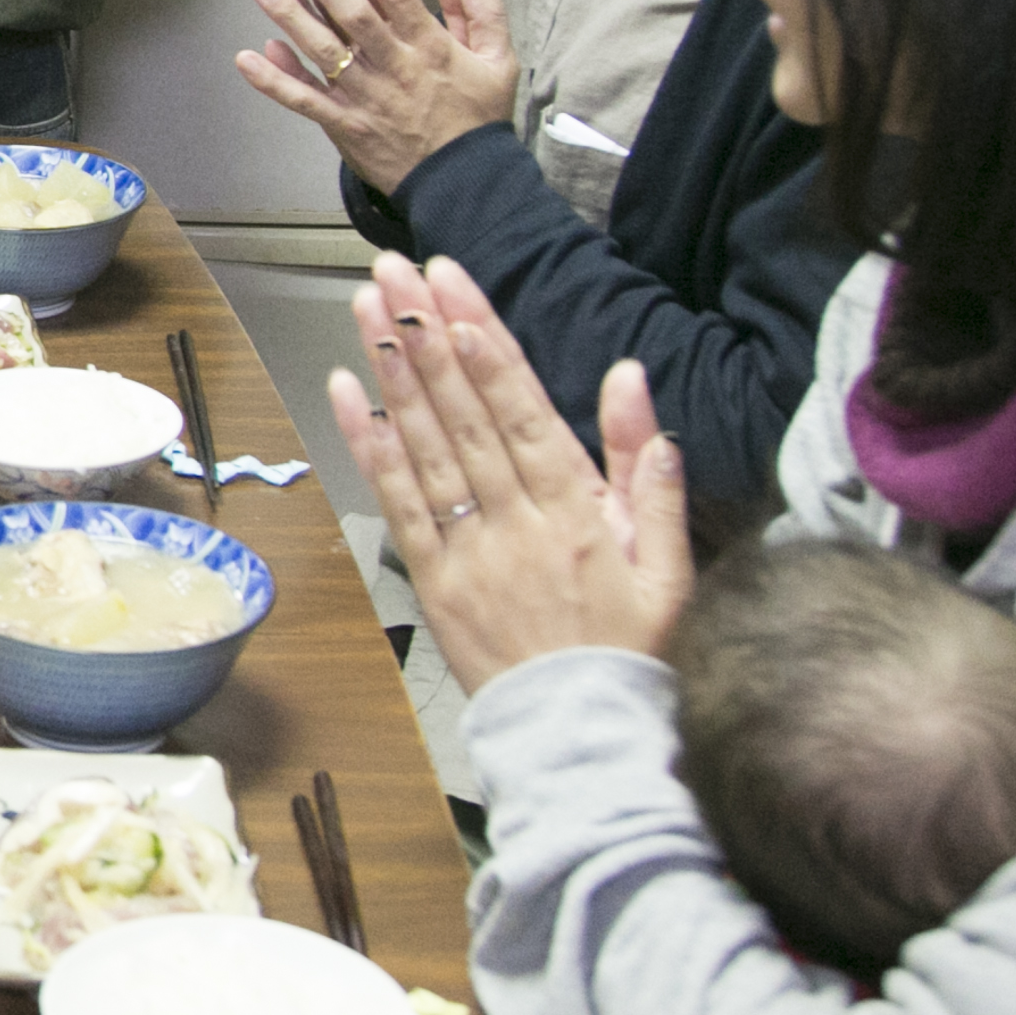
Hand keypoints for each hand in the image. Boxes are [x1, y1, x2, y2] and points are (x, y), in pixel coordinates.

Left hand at [237, 0, 518, 196]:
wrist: (465, 186)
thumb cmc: (478, 118)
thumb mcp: (499, 60)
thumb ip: (481, 7)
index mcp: (429, 47)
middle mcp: (392, 68)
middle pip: (351, 17)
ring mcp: (364, 99)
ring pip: (322, 53)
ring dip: (290, 17)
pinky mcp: (343, 127)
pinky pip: (305, 102)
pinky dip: (276, 81)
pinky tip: (248, 57)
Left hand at [327, 253, 690, 692]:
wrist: (584, 743)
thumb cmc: (633, 652)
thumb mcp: (670, 566)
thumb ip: (647, 473)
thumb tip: (632, 382)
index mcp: (577, 515)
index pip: (522, 413)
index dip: (483, 350)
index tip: (454, 294)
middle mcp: (515, 524)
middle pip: (463, 415)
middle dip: (427, 336)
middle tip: (396, 271)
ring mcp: (468, 551)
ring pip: (424, 447)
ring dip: (391, 371)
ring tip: (366, 306)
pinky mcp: (432, 581)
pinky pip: (396, 503)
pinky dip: (368, 445)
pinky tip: (346, 390)